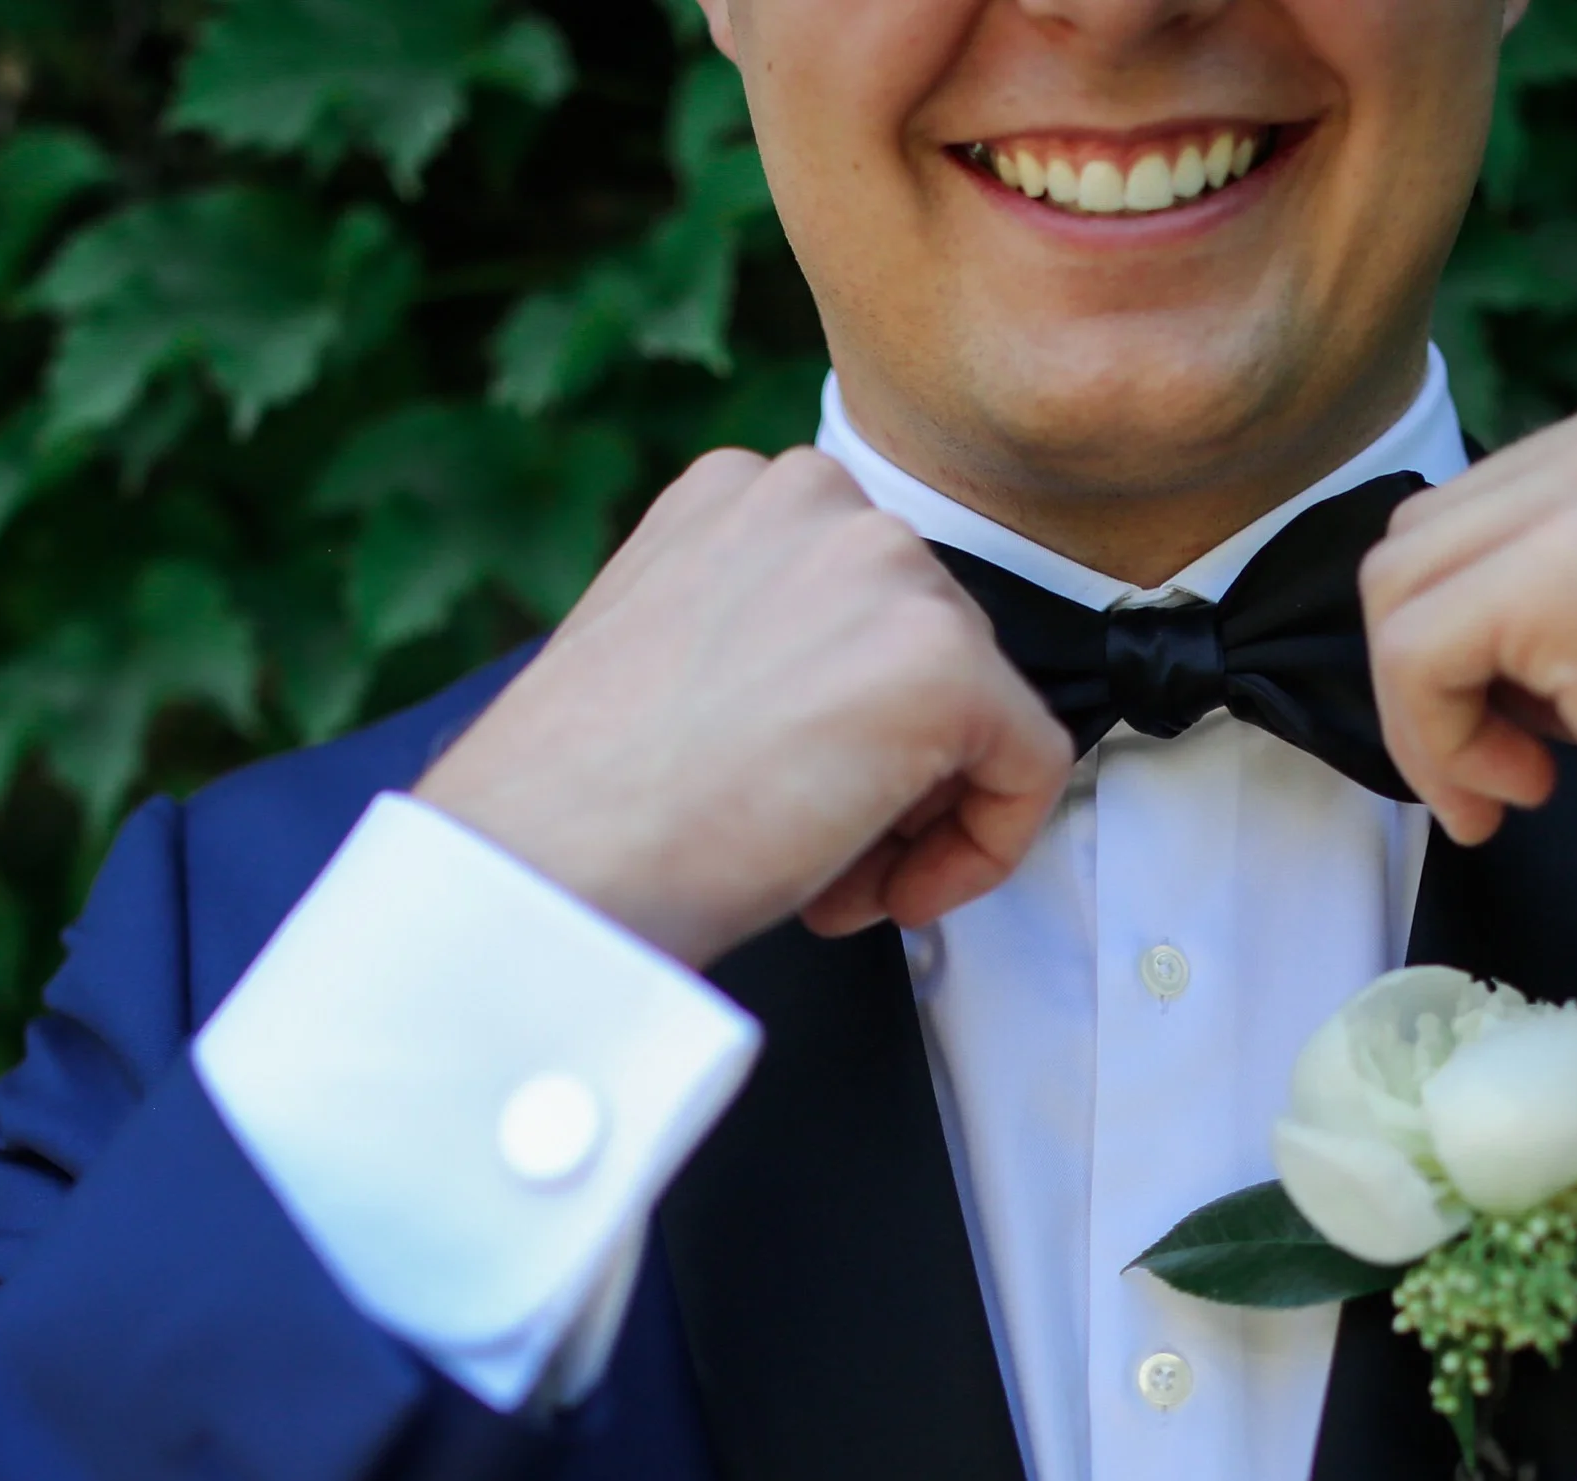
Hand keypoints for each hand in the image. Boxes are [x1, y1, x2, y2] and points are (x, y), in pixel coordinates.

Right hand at [416, 447, 1072, 966]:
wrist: (546, 870)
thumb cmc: (577, 807)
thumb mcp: (667, 660)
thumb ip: (765, 641)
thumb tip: (847, 703)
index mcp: (739, 494)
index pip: (868, 609)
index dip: (848, 730)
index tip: (790, 799)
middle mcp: (816, 499)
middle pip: (933, 656)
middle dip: (891, 779)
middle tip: (813, 860)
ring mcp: (884, 569)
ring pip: (981, 714)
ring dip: (918, 820)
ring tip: (825, 880)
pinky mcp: (941, 659)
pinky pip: (1031, 767)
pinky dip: (983, 850)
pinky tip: (888, 891)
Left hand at [1358, 374, 1576, 979]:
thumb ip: (1560, 587)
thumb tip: (1434, 618)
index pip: (1468, 514)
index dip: (1453, 647)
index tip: (1514, 738)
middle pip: (1416, 544)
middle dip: (1426, 679)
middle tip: (1502, 773)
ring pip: (1398, 594)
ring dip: (1427, 718)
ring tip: (1513, 785)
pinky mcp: (1575, 565)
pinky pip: (1411, 652)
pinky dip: (1435, 744)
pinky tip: (1522, 790)